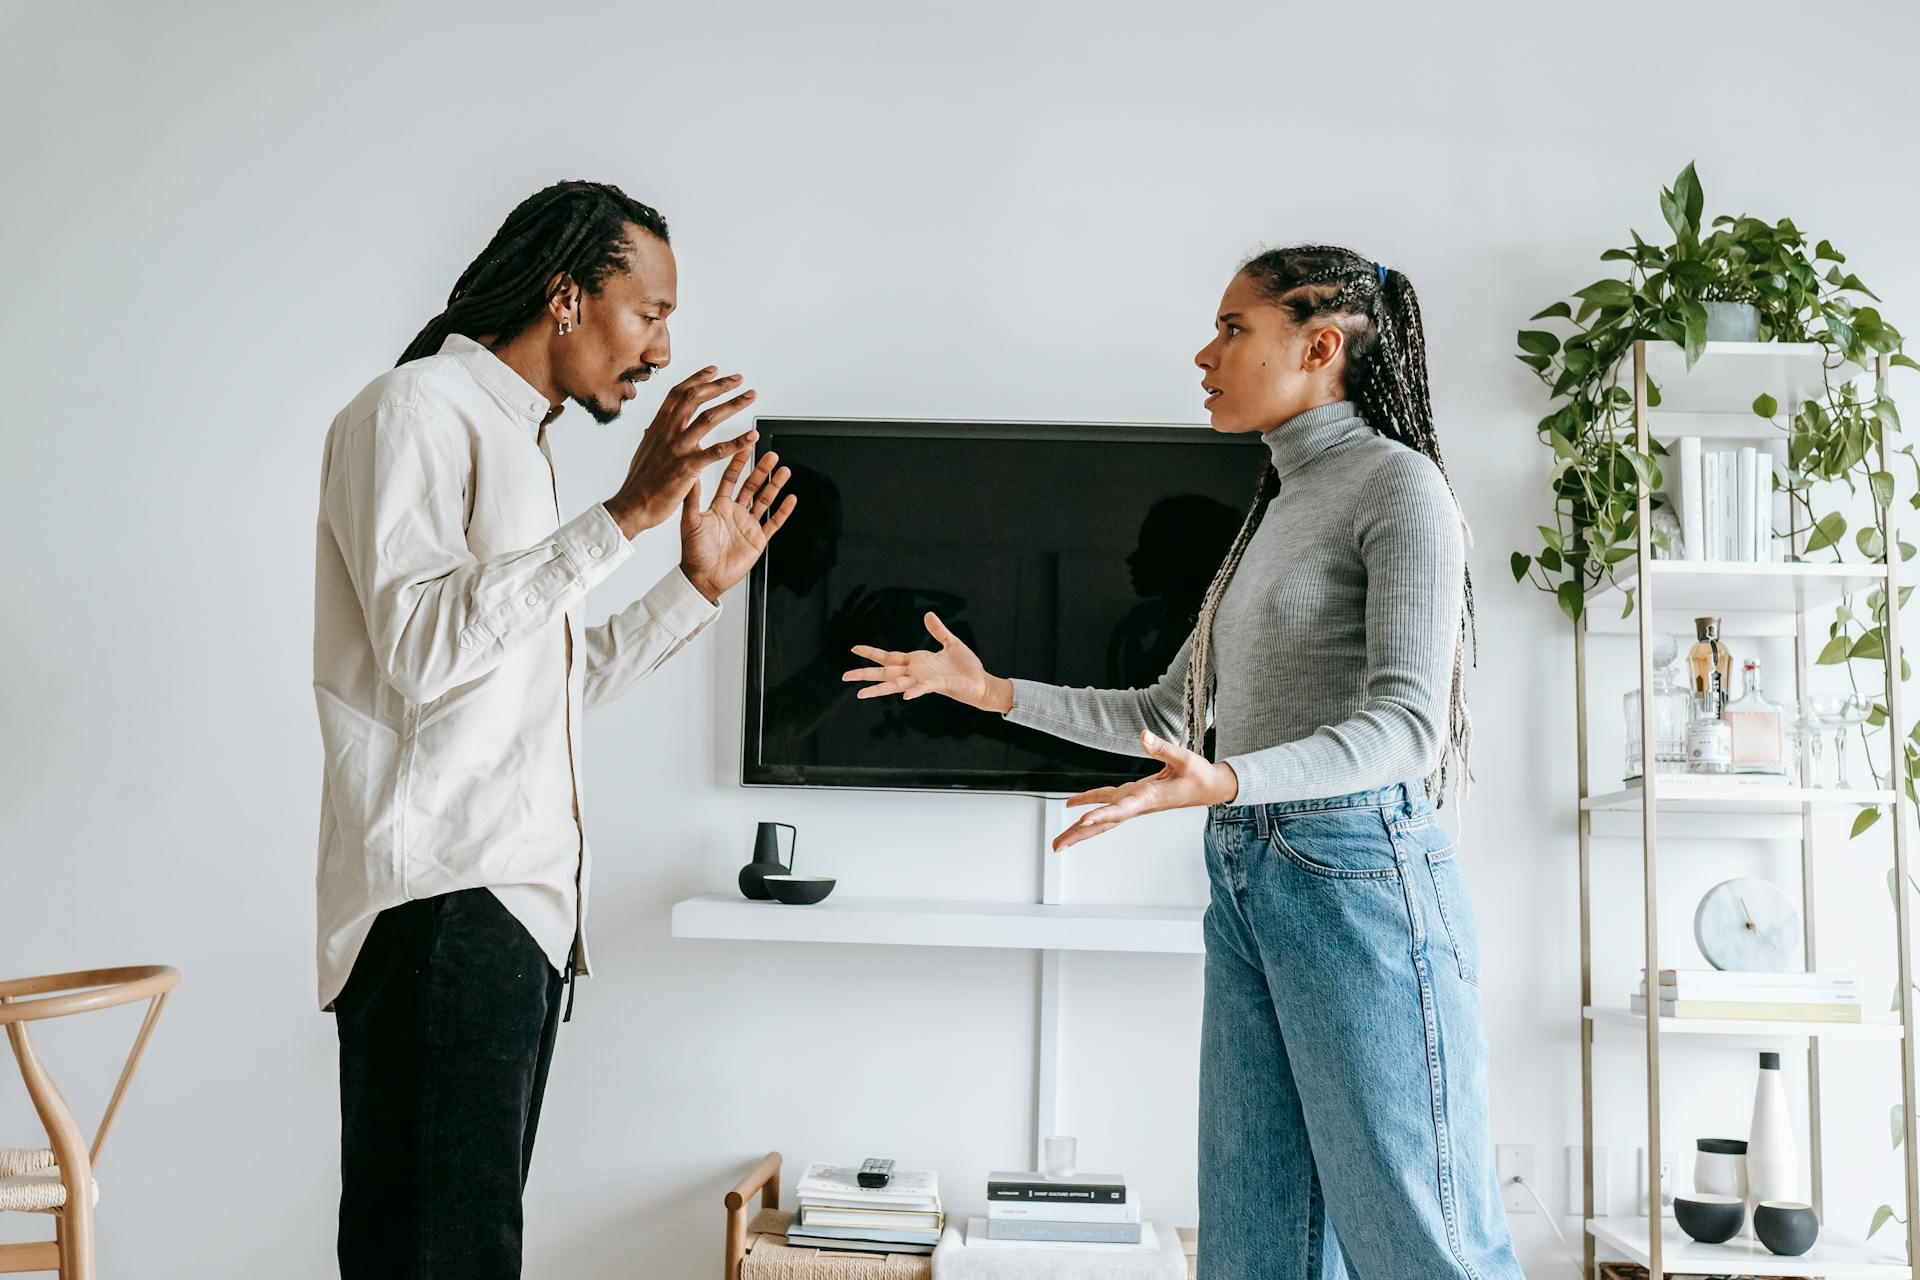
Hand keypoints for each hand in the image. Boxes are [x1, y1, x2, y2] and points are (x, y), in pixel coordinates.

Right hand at [605, 366, 758, 536]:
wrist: (632, 506)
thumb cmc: (639, 483)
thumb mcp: (644, 452)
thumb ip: (653, 437)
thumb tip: (652, 428)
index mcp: (658, 427)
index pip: (678, 393)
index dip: (697, 379)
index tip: (713, 370)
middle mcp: (667, 432)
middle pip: (695, 397)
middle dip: (719, 385)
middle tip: (738, 379)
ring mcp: (678, 448)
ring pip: (709, 418)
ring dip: (733, 404)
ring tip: (750, 397)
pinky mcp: (688, 467)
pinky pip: (717, 451)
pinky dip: (737, 442)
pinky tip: (752, 437)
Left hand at [678, 449, 795, 602]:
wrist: (704, 578)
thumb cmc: (694, 552)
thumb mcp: (690, 522)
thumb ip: (692, 500)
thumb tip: (691, 477)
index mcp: (719, 506)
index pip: (731, 478)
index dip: (738, 462)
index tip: (745, 446)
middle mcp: (735, 512)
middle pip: (752, 486)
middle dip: (761, 470)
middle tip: (771, 455)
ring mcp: (748, 525)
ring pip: (765, 500)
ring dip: (775, 486)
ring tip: (784, 470)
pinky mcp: (758, 539)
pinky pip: (774, 522)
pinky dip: (783, 511)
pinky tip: (790, 499)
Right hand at [842, 612, 1010, 712]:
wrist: (981, 682)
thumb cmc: (966, 667)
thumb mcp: (951, 643)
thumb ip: (938, 631)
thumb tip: (927, 614)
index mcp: (916, 662)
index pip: (888, 658)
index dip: (872, 653)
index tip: (853, 649)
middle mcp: (916, 673)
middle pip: (885, 673)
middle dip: (864, 674)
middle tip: (844, 676)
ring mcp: (924, 681)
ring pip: (896, 685)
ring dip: (879, 688)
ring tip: (859, 694)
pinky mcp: (938, 685)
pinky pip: (923, 689)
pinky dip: (914, 691)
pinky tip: (904, 696)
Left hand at [1052, 730, 1238, 850]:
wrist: (1209, 788)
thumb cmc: (1198, 775)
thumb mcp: (1184, 758)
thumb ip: (1162, 748)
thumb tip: (1142, 735)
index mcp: (1149, 798)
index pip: (1121, 809)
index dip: (1101, 815)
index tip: (1082, 821)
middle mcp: (1137, 804)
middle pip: (1103, 822)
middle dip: (1080, 835)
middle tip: (1056, 846)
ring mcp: (1133, 802)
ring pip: (1102, 818)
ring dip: (1080, 829)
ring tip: (1058, 841)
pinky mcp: (1133, 796)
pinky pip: (1106, 801)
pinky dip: (1088, 802)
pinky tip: (1072, 805)